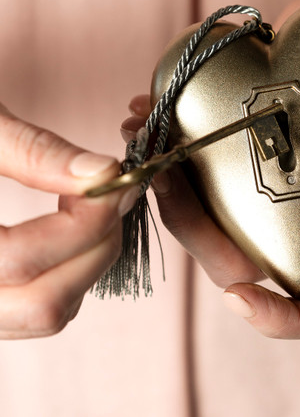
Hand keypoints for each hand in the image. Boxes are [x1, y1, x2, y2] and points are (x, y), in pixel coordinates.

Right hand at [0, 103, 136, 338]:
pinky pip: (43, 307)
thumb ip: (35, 151)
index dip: (84, 222)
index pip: (19, 262)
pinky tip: (67, 226)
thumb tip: (103, 173)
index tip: (114, 180)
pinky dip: (72, 270)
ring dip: (88, 258)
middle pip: (44, 306)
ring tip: (82, 204)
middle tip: (106, 193)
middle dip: (95, 244)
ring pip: (49, 313)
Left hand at [125, 0, 299, 339]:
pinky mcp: (245, 148)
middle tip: (161, 176)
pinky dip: (167, 141)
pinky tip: (148, 107)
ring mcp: (267, 185)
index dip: (281, 321)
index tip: (238, 296)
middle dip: (191, 230)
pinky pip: (199, 164)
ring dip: (163, 185)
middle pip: (238, 261)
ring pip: (207, 215)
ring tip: (140, 127)